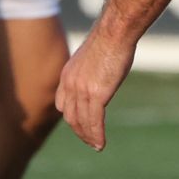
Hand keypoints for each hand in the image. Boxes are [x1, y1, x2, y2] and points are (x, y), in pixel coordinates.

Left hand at [55, 31, 134, 149]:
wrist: (115, 31)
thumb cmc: (111, 37)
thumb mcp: (94, 54)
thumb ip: (92, 67)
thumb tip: (101, 70)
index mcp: (68, 74)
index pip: (63, 103)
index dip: (71, 116)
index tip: (81, 124)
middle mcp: (70, 84)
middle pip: (70, 116)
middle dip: (79, 131)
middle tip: (89, 141)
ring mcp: (82, 90)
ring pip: (81, 122)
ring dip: (88, 137)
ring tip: (96, 146)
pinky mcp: (96, 94)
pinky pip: (94, 121)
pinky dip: (96, 135)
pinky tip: (101, 144)